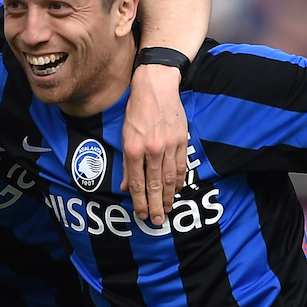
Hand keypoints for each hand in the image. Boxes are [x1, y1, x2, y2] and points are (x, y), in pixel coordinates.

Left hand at [122, 63, 187, 223]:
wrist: (157, 85)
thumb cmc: (137, 109)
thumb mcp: (124, 134)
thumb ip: (125, 163)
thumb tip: (124, 187)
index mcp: (134, 148)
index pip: (136, 182)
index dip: (139, 201)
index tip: (142, 214)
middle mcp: (152, 149)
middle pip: (155, 184)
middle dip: (155, 205)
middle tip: (156, 221)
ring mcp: (169, 145)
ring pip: (170, 178)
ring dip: (169, 197)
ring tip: (167, 210)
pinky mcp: (181, 140)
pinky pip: (181, 166)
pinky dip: (180, 180)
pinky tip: (178, 190)